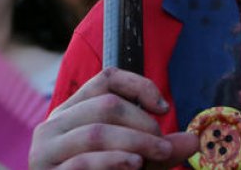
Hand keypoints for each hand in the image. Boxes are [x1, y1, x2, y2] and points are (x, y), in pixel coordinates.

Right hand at [29, 68, 197, 168]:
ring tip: (160, 154)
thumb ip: (160, 149)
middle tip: (164, 146)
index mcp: (72, 111)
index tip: (164, 108)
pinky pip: (84, 161)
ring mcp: (46, 151)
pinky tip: (135, 165)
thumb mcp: (135, 160)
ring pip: (97, 132)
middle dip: (143, 123)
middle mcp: (54, 124)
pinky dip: (114, 161)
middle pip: (105, 104)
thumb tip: (194, 140)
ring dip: (136, 142)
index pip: (106, 78)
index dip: (139, 86)